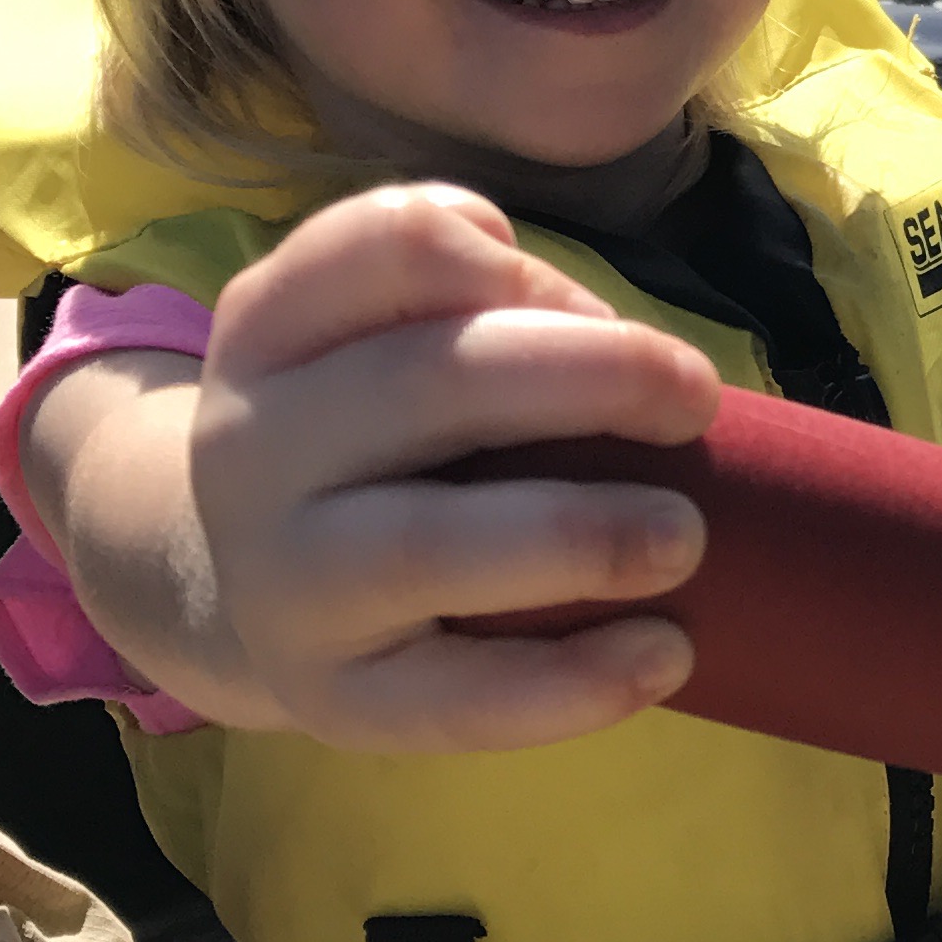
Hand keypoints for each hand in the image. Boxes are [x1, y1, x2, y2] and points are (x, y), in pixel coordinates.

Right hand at [189, 183, 721, 748]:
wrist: (245, 592)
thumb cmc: (374, 442)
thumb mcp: (389, 343)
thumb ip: (495, 314)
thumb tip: (641, 365)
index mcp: (275, 325)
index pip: (394, 242)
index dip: (515, 260)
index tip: (592, 309)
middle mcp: (251, 444)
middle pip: (429, 380)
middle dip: (594, 377)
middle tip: (696, 397)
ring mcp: (281, 579)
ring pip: (428, 546)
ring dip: (579, 534)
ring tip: (684, 536)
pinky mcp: (333, 697)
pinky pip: (455, 698)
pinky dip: (574, 679)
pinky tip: (667, 651)